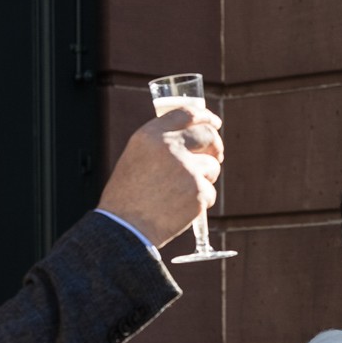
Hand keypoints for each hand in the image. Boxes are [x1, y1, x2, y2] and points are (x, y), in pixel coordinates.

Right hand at [97, 105, 225, 247]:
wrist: (125, 228)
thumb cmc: (128, 196)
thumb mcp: (136, 157)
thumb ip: (161, 143)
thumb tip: (193, 136)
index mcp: (151, 134)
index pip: (186, 114)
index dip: (205, 116)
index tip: (214, 122)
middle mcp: (169, 147)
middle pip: (208, 135)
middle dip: (216, 146)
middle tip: (216, 155)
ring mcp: (186, 169)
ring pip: (212, 166)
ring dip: (204, 178)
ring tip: (179, 193)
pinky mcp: (198, 191)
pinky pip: (209, 192)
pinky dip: (199, 201)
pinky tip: (179, 208)